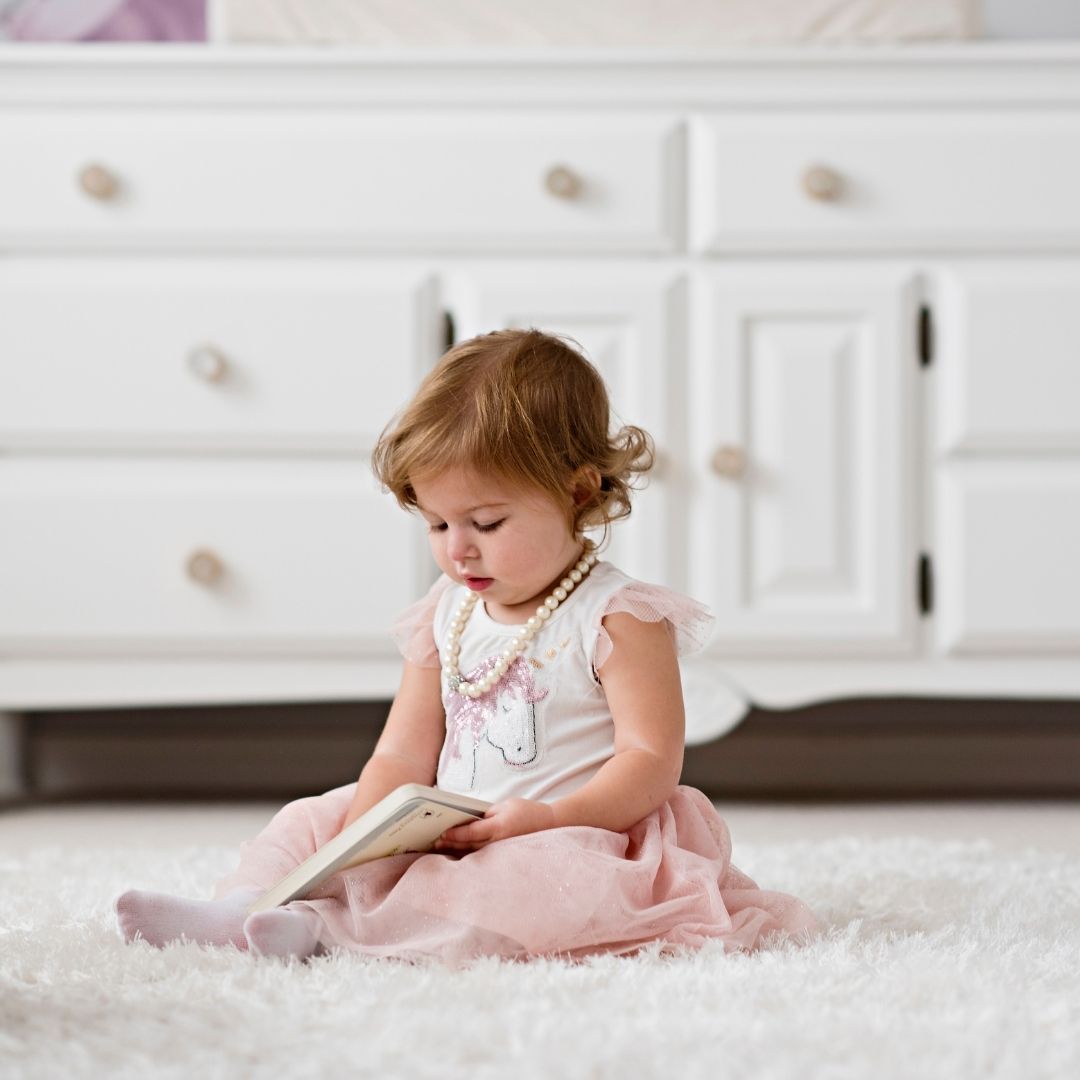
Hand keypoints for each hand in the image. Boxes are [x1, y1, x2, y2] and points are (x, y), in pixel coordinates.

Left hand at [433, 797, 556, 852]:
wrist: (549, 825)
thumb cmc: (526, 812)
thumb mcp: (505, 806)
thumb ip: (485, 814)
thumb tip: (466, 819)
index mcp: (499, 827)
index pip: (472, 832)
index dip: (455, 834)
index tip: (442, 833)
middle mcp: (499, 841)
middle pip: (470, 845)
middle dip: (452, 844)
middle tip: (436, 842)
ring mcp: (502, 851)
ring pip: (475, 853)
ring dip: (458, 851)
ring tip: (442, 849)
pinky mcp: (503, 855)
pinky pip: (483, 855)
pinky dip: (470, 854)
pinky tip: (458, 854)